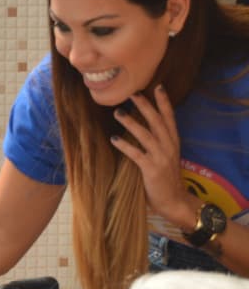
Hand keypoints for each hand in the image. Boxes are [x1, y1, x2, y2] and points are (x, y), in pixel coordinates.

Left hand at [110, 85, 191, 223]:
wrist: (174, 201)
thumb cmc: (164, 179)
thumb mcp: (163, 157)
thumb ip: (154, 144)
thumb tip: (136, 128)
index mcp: (173, 143)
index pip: (169, 119)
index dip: (165, 103)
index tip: (158, 87)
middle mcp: (169, 147)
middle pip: (157, 122)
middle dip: (145, 106)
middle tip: (132, 93)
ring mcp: (162, 158)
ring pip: (146, 135)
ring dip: (132, 123)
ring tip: (118, 112)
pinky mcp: (152, 169)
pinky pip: (137, 154)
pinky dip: (125, 146)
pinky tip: (113, 138)